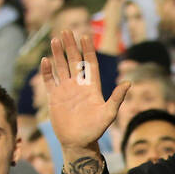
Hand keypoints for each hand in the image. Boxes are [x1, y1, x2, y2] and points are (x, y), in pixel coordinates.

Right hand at [41, 30, 130, 150]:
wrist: (78, 143)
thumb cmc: (95, 130)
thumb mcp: (108, 114)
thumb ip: (117, 98)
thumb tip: (128, 84)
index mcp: (92, 87)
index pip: (89, 63)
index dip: (87, 50)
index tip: (85, 35)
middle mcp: (78, 85)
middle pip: (74, 61)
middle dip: (70, 46)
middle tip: (66, 30)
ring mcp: (66, 90)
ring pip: (61, 67)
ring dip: (58, 54)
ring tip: (55, 39)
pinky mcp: (54, 98)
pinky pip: (50, 81)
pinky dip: (47, 71)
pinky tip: (45, 60)